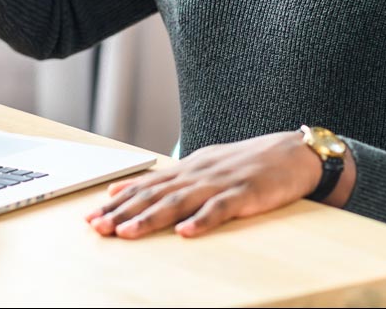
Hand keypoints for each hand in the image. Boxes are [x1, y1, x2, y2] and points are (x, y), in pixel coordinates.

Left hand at [85, 131, 322, 238]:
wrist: (293, 153)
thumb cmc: (249, 163)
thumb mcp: (208, 166)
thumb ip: (176, 178)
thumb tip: (141, 187)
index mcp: (190, 167)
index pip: (148, 184)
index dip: (119, 200)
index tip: (92, 214)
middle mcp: (200, 172)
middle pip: (156, 193)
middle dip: (124, 211)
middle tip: (97, 227)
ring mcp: (221, 182)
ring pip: (180, 201)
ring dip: (151, 218)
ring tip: (127, 233)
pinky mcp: (245, 193)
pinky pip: (220, 209)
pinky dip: (202, 221)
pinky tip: (185, 232)